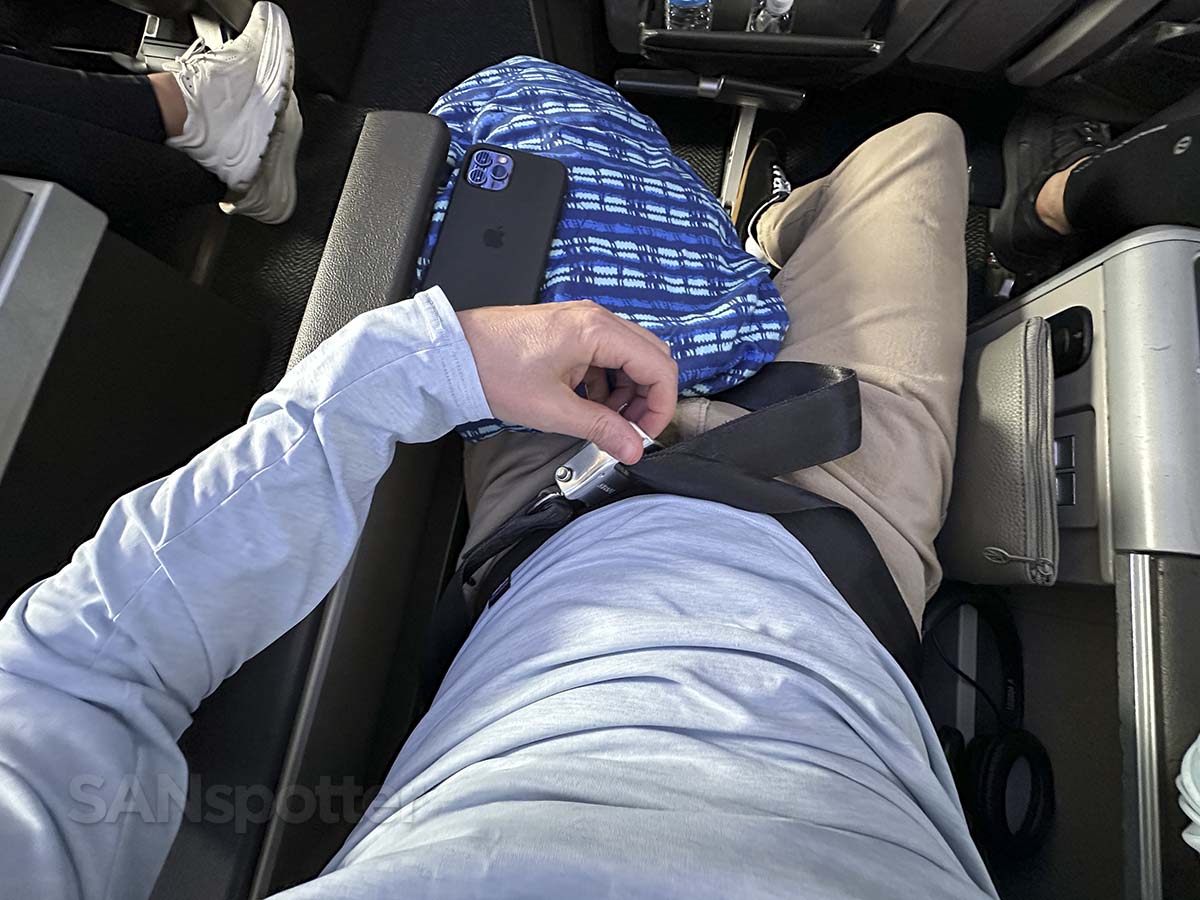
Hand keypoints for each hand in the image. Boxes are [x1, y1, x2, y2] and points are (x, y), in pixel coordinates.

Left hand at [457, 301, 677, 464]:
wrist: (454, 355)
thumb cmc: (493, 371)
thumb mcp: (552, 410)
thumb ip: (601, 428)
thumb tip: (634, 447)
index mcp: (597, 331)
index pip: (658, 366)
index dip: (662, 405)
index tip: (649, 433)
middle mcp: (596, 318)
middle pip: (651, 356)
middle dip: (650, 396)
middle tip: (634, 429)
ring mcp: (582, 321)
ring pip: (631, 355)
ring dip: (630, 390)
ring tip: (610, 420)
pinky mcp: (570, 330)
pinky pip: (607, 354)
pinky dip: (609, 381)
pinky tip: (591, 404)